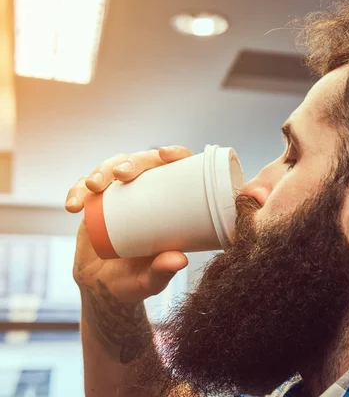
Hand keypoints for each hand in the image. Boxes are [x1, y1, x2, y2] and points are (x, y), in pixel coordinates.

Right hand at [65, 146, 193, 303]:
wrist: (101, 290)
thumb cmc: (135, 283)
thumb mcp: (150, 280)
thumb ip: (162, 272)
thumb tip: (179, 260)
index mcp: (169, 204)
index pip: (178, 169)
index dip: (175, 154)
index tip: (165, 155)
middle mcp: (146, 193)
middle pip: (141, 162)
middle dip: (130, 161)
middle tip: (121, 174)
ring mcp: (119, 195)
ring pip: (111, 167)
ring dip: (102, 171)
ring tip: (93, 187)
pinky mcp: (95, 201)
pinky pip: (84, 187)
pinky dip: (77, 190)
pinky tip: (73, 205)